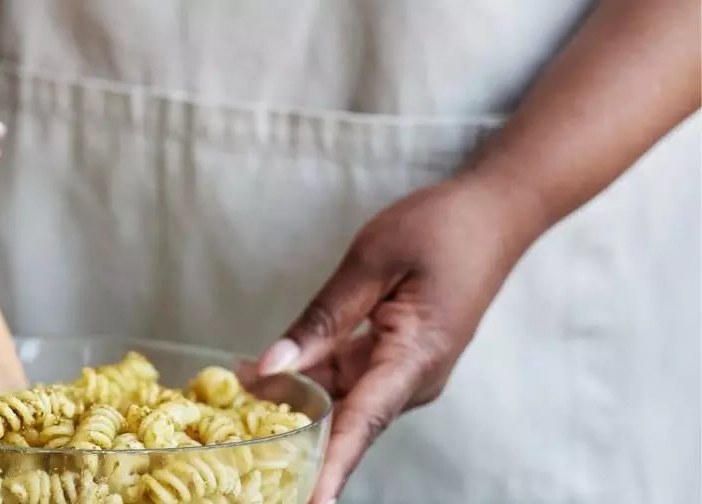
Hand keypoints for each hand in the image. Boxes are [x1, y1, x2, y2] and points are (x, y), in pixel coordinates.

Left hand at [256, 175, 544, 502]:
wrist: (495, 214)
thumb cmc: (440, 229)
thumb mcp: (372, 262)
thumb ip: (322, 318)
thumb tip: (273, 366)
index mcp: (415, 356)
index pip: (362, 424)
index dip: (329, 467)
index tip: (305, 501)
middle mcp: (414, 378)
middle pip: (345, 421)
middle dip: (292, 437)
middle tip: (239, 446)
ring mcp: (408, 372)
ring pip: (342, 401)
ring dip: (294, 404)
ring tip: (233, 399)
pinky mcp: (399, 360)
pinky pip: (349, 381)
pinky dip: (311, 380)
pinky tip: (266, 374)